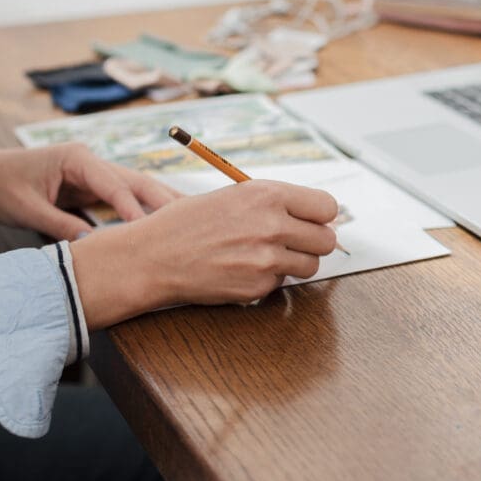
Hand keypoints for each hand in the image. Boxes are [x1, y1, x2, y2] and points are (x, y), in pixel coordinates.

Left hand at [0, 143, 179, 239]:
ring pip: (137, 189)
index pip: (116, 185)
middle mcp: (92, 162)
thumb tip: (93, 247)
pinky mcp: (93, 187)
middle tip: (192, 222)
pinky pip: (125, 199)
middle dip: (164, 201)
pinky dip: (144, 211)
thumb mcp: (27, 209)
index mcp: (77, 159)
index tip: (153, 232)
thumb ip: (62, 226)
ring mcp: (95, 173)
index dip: (135, 210)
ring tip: (189, 222)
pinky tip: (162, 224)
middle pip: (138, 182)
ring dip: (160, 205)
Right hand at [71, 180, 338, 328]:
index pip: (327, 206)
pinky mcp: (258, 286)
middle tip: (295, 242)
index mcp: (267, 194)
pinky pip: (282, 283)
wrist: (153, 256)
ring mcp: (267, 258)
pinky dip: (269, 279)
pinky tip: (243, 269)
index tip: (312, 220)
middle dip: (314, 242)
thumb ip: (275, 204)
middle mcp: (272, 224)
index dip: (322, 216)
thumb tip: (316, 214)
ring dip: (295, 263)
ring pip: (311, 265)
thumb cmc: (190, 222)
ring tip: (267, 255)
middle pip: (327, 239)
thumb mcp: (234, 196)